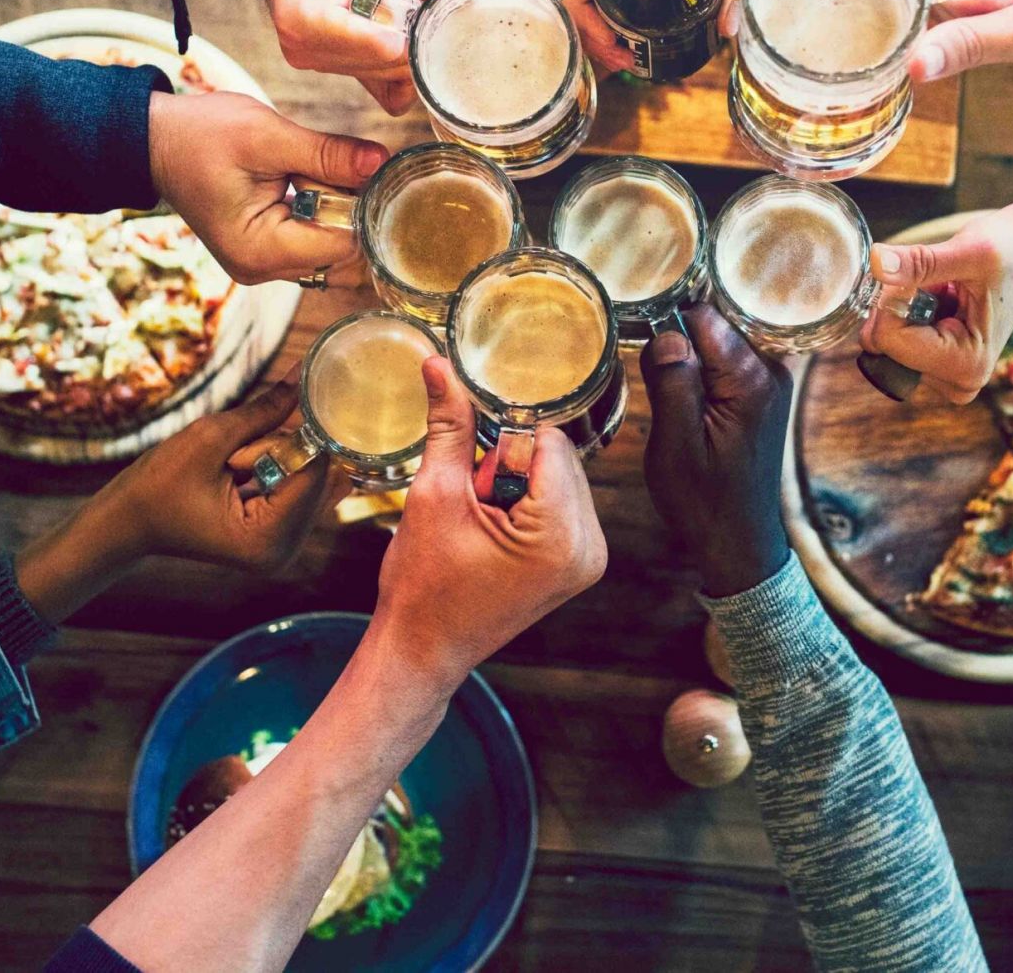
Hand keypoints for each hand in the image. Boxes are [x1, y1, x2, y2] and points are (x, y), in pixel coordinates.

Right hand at [15, 384, 329, 622]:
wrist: (129, 521)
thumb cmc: (157, 485)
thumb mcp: (210, 439)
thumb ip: (265, 410)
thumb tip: (304, 374)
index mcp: (266, 540)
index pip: (314, 473)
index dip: (287, 443)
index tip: (241, 446)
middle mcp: (285, 551)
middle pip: (321, 476)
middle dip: (281, 453)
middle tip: (230, 462)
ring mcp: (285, 544)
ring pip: (314, 477)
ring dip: (276, 459)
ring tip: (230, 471)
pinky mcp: (281, 533)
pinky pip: (302, 485)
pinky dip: (277, 467)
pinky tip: (240, 474)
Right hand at [148, 89, 385, 286]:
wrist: (157, 141)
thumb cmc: (200, 136)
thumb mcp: (267, 136)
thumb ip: (327, 154)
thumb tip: (380, 162)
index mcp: (261, 251)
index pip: (345, 245)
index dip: (359, 206)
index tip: (349, 168)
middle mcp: (263, 270)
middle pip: (344, 255)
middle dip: (349, 211)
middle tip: (324, 167)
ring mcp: (264, 265)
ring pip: (333, 250)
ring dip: (335, 211)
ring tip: (306, 173)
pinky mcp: (266, 252)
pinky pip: (314, 241)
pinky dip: (321, 213)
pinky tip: (301, 183)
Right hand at [226, 0, 456, 113]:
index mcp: (304, 22)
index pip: (387, 49)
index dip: (415, 22)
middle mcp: (306, 52)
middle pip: (393, 66)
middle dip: (409, 25)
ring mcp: (317, 59)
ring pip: (391, 72)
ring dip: (401, 31)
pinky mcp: (331, 58)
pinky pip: (381, 74)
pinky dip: (395, 45)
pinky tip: (379, 7)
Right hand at [371, 359, 606, 691]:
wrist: (423, 649)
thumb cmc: (422, 585)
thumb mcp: (434, 495)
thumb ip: (449, 425)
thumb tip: (440, 364)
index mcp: (560, 533)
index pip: (547, 439)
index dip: (503, 436)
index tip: (469, 455)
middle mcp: (590, 546)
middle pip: (558, 455)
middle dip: (511, 460)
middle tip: (471, 499)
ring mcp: (590, 558)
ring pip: (560, 475)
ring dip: (518, 480)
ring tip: (481, 519)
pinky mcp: (580, 563)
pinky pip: (561, 502)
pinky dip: (528, 500)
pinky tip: (495, 528)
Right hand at [640, 305, 793, 597]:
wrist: (739, 541)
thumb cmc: (704, 502)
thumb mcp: (676, 446)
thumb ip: (672, 383)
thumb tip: (667, 332)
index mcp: (751, 380)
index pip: (705, 316)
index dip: (668, 323)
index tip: (643, 341)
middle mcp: (770, 371)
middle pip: (714, 323)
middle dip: (679, 337)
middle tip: (652, 370)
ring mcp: (769, 380)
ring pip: (717, 340)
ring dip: (689, 356)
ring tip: (669, 391)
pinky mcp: (760, 392)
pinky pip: (725, 360)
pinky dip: (701, 370)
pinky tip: (684, 395)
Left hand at [859, 209, 1012, 403]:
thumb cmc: (1011, 251)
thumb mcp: (968, 251)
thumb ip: (920, 262)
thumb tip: (876, 262)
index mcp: (967, 364)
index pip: (889, 339)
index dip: (894, 298)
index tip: (924, 274)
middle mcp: (957, 381)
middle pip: (885, 344)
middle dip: (898, 304)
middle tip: (939, 283)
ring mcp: (945, 376)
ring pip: (886, 339)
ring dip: (905, 306)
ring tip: (947, 292)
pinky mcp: (936, 364)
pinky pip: (895, 337)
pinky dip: (909, 311)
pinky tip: (942, 300)